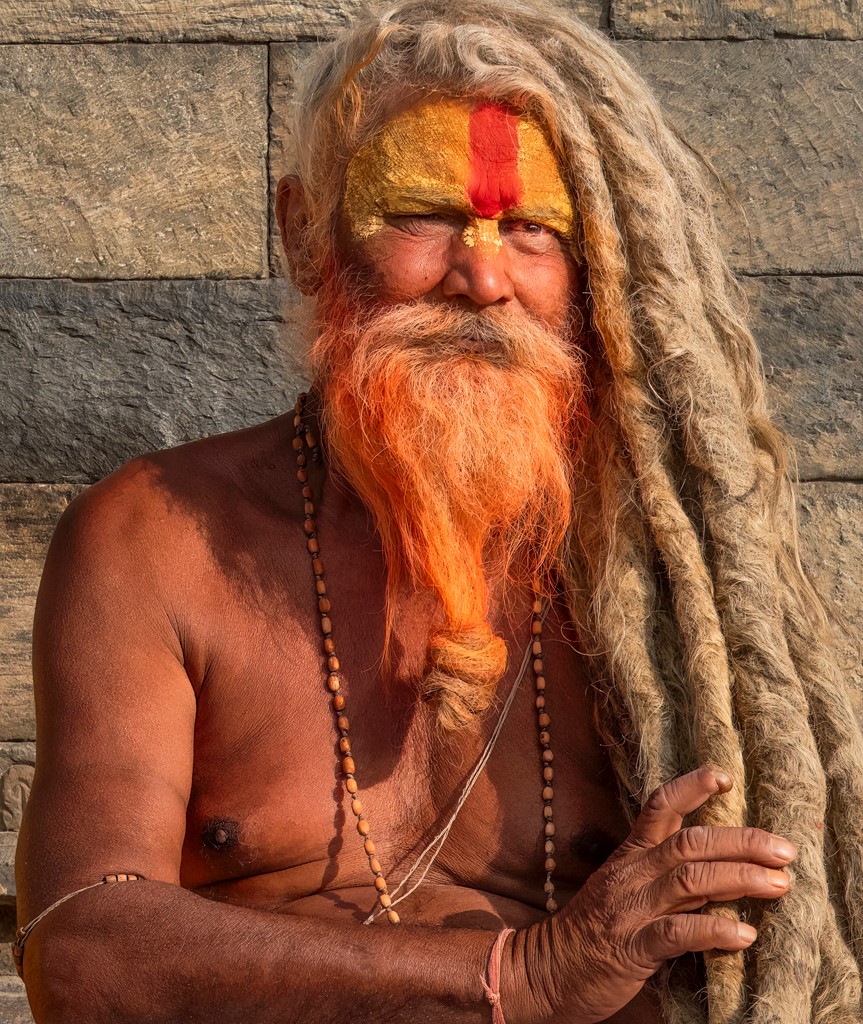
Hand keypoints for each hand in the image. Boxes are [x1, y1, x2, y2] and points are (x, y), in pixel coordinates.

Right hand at [511, 767, 795, 1022]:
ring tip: (778, 885)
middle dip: (741, 841)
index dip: (691, 787)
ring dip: (739, 878)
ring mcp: (631, 909)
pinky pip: (677, 934)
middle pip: (689, 842)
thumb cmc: (591, 930)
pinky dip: (714, 931)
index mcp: (630, 856)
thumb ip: (663, 875)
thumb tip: (719, 867)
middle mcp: (632, 874)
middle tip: (784, 849)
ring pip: (689, 880)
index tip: (724, 776)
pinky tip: (744, 933)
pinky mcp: (632, 949)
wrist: (545, 969)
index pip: (659, 806)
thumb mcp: (623, 889)